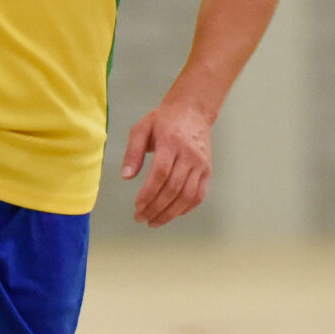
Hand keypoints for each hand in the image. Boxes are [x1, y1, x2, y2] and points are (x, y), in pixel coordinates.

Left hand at [119, 99, 214, 226]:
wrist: (193, 111)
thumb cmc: (163, 120)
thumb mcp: (141, 128)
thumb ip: (132, 152)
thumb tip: (126, 177)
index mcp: (171, 142)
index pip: (160, 173)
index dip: (148, 193)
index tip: (137, 206)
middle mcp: (189, 155)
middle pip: (173, 188)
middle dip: (156, 208)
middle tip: (141, 218)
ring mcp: (201, 164)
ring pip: (187, 195)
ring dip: (170, 213)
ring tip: (154, 222)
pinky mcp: (207, 170)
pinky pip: (199, 195)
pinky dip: (186, 208)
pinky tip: (172, 214)